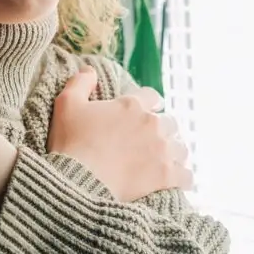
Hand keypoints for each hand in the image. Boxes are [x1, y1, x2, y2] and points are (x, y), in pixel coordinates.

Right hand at [47, 66, 190, 201]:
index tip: (147, 111)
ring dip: (174, 153)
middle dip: (162, 130)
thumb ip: (80, 83)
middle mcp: (152, 124)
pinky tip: (175, 181)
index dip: (149, 103)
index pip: (152, 96)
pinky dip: (182, 178)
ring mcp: (162, 150)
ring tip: (164, 162)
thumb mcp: (67, 104)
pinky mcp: (167, 176)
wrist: (78, 183)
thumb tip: (90, 70)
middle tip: (150, 142)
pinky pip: (186, 175)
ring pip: (181, 148)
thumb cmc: (71, 143)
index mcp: (132, 105)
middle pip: (169, 123)